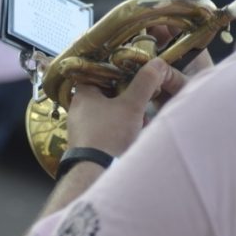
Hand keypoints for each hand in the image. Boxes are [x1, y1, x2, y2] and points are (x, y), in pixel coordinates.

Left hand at [67, 58, 183, 155]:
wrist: (95, 171)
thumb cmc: (109, 134)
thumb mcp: (131, 105)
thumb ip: (144, 83)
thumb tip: (157, 64)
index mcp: (83, 95)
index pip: (96, 74)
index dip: (115, 73)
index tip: (131, 76)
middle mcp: (78, 110)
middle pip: (104, 96)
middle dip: (125, 98)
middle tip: (140, 101)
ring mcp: (80, 129)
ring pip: (106, 115)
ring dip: (124, 116)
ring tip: (140, 121)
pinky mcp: (86, 144)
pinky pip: (104, 131)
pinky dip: (118, 131)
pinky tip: (131, 137)